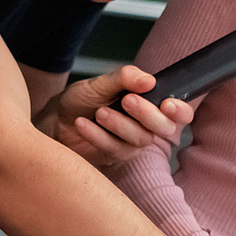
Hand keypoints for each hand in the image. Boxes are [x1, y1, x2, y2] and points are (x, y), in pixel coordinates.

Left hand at [38, 65, 193, 165]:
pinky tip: (83, 124)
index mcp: (150, 105)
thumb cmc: (81, 101)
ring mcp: (132, 144)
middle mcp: (146, 126)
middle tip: (127, 100)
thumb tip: (148, 80)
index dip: (180, 111)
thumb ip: (124, 79)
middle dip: (147, 114)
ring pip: (139, 139)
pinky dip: (98, 135)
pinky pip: (114, 149)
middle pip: (163, 127)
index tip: (167, 103)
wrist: (54, 120)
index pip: (179, 112)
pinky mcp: (114, 157)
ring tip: (99, 112)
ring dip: (119, 124)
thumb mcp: (100, 84)